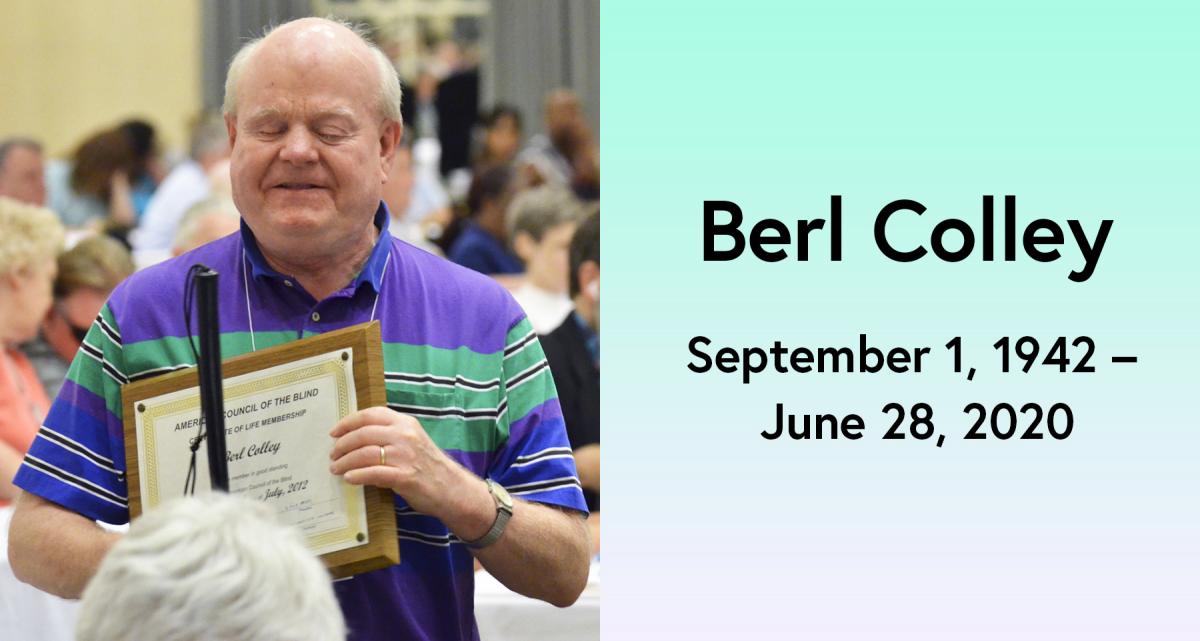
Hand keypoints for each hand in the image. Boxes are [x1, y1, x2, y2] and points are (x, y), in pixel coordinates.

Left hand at [329, 406, 490, 529]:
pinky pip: (373, 473)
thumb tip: (357, 438)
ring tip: (336, 469)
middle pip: (363, 434)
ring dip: (345, 461)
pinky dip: (357, 475)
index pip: (371, 415)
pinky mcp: (405, 476)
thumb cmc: (429, 466)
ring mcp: (405, 456)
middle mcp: (405, 435)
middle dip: (342, 445)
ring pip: (365, 453)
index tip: (334, 432)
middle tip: (333, 455)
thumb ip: (390, 435)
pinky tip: (349, 478)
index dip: (348, 422)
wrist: (452, 488)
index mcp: (406, 423)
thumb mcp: (412, 441)